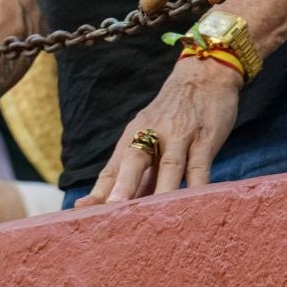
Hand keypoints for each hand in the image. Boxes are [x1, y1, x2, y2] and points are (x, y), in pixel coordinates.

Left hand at [74, 58, 241, 205]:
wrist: (206, 73)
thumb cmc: (174, 113)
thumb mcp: (151, 134)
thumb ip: (139, 171)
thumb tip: (121, 206)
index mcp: (133, 136)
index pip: (112, 168)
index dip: (98, 191)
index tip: (81, 211)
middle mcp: (153, 134)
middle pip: (135, 160)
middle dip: (124, 184)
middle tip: (113, 207)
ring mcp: (181, 135)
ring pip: (170, 165)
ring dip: (161, 188)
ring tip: (154, 213)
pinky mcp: (205, 138)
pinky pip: (200, 165)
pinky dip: (198, 186)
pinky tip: (195, 202)